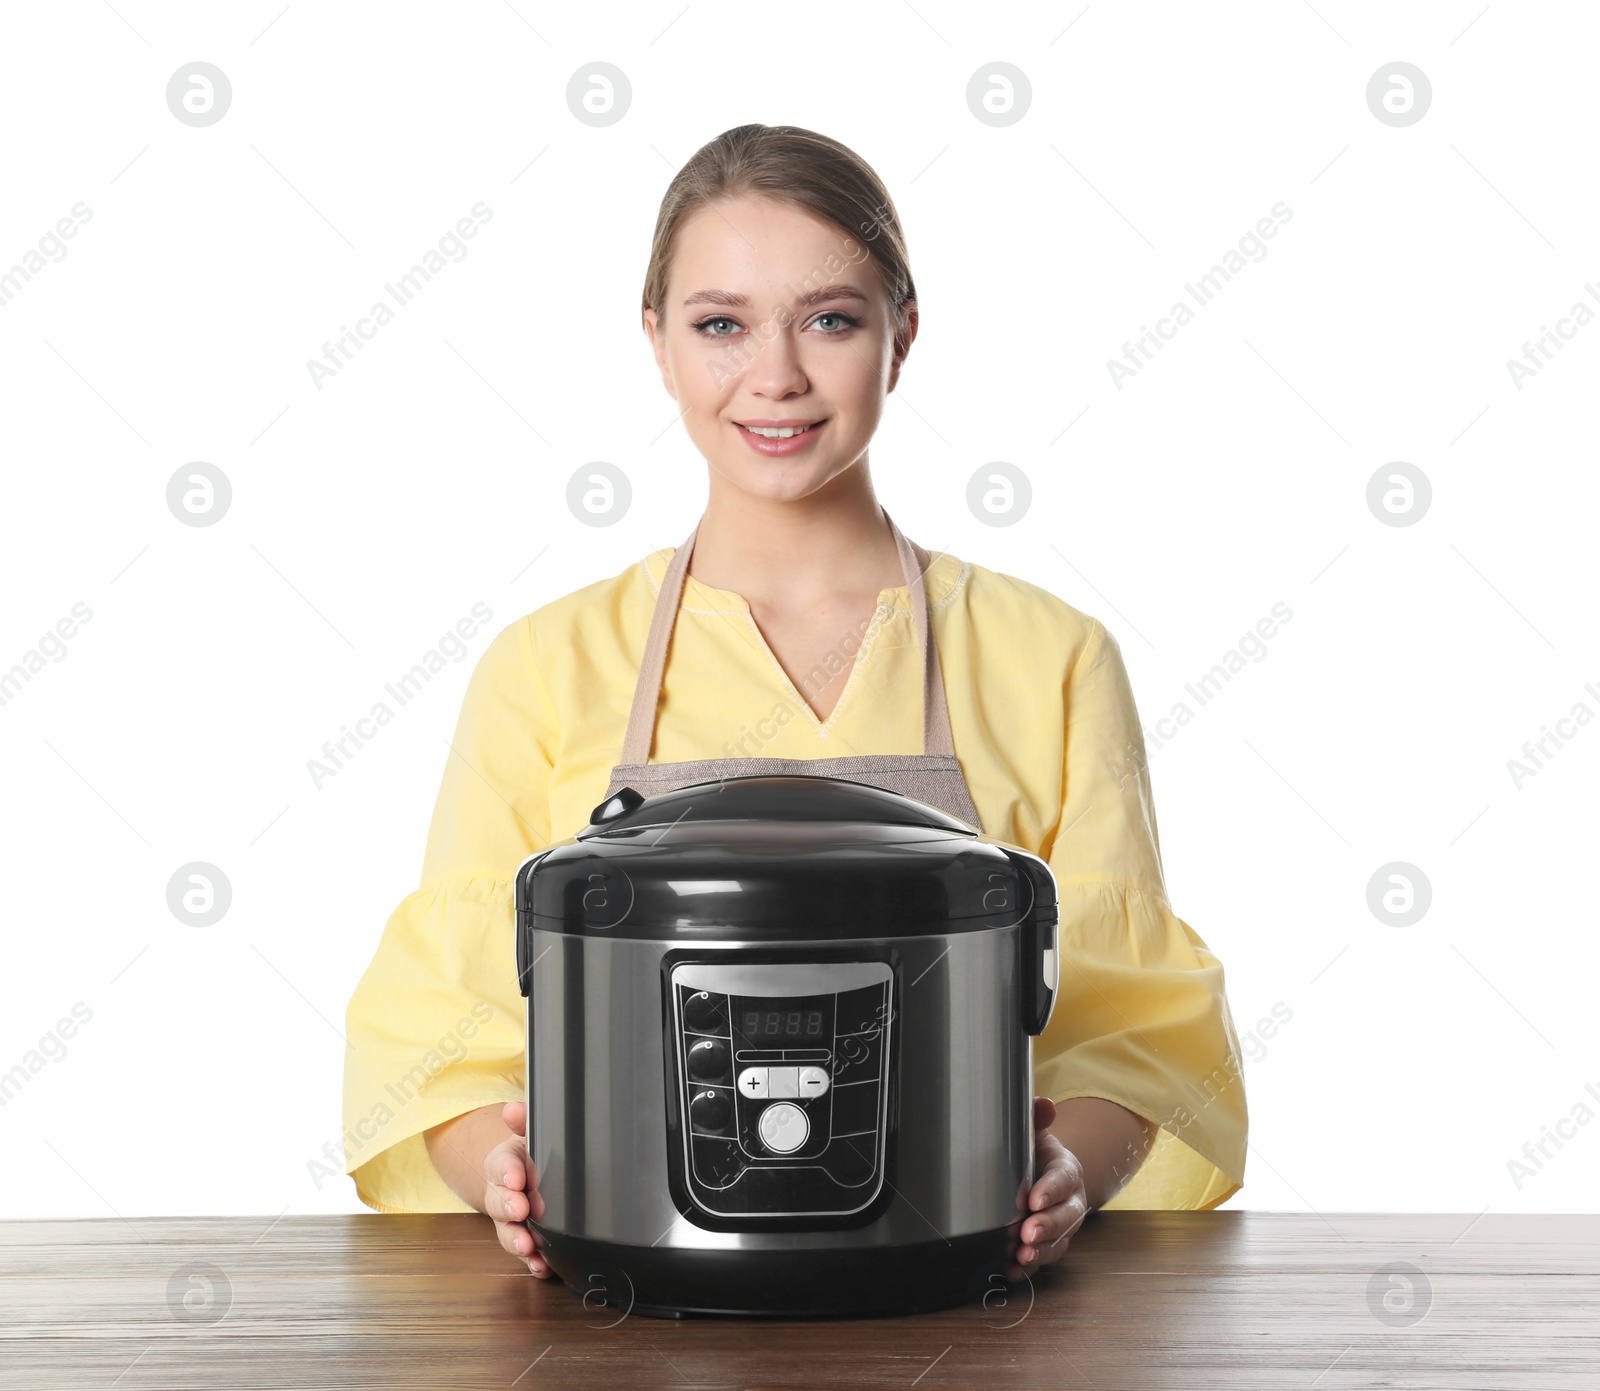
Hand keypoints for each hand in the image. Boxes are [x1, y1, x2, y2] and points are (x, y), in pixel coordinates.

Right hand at [484, 1102, 551, 1277]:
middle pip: (499, 1203)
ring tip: (528, 1245)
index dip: (507, 1172)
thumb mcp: (527, 1133)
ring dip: (517, 1240)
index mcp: (502, 1165)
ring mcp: (512, 1222)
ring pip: (508, 1233)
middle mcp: (502, 1196)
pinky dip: (534, 1262)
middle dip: (509, 1207)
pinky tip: (543, 1266)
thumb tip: (512, 1109)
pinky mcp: (526, 1241)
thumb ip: (523, 1120)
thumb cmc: (528, 1155)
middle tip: (521, 1209)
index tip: (516, 1177)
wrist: (523, 1177)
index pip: (499, 1166)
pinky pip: (527, 1255)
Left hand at [1006, 1096, 1088, 1280]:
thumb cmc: (1034, 1154)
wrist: (1042, 1178)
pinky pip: (1043, 1260)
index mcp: (1066, 1170)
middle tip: (1027, 1233)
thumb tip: (1042, 1103)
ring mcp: (1062, 1227)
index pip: (1063, 1180)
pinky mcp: (1050, 1246)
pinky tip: (1011, 1271)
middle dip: (1048, 1227)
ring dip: (1040, 1252)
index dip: (1051, 1190)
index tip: (1034, 1199)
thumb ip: (1036, 1117)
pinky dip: (1027, 1269)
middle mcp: (1070, 1201)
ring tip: (1021, 1256)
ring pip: (1059, 1243)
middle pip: (1066, 1217)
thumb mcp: (1034, 1132)